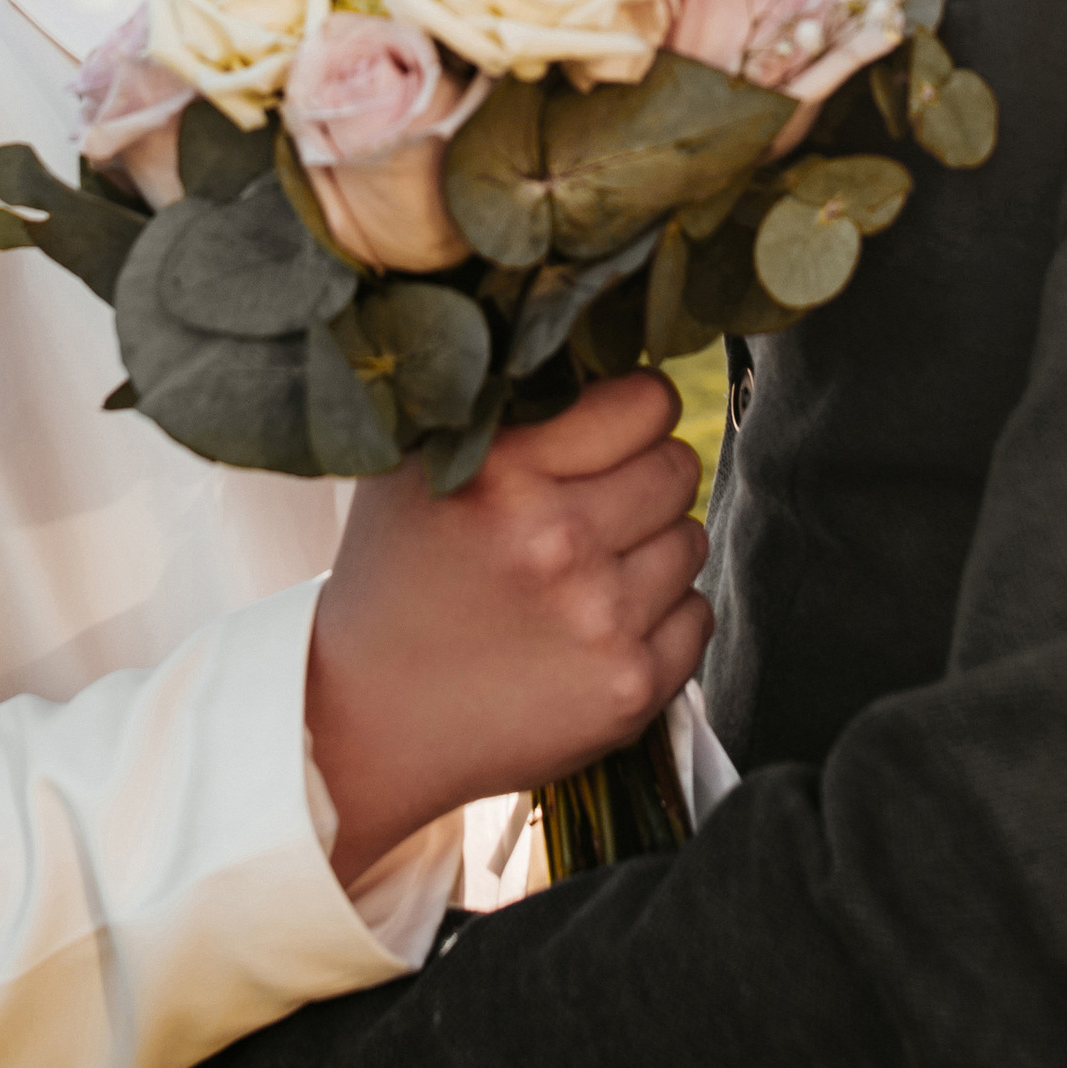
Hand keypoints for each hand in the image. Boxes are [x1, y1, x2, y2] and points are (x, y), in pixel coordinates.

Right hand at [305, 375, 708, 886]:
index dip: (634, 412)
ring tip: (585, 574)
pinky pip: (696, 617)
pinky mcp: (629, 688)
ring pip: (691, 541)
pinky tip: (596, 629)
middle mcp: (557, 541)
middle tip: (593, 508)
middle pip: (678, 468)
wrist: (370, 721)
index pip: (647, 401)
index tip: (613, 431)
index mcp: (504, 472)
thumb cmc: (399, 577)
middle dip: (644, 479)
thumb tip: (592, 346)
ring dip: (651, 550)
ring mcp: (600, 620)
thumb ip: (501, 408)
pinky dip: (661, 619)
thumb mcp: (418, 468)